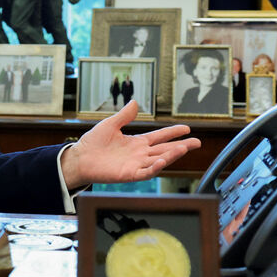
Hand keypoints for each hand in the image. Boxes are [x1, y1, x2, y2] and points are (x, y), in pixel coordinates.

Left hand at [60, 101, 200, 188]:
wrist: (80, 158)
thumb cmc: (93, 143)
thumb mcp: (111, 124)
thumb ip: (124, 116)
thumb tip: (135, 102)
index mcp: (137, 143)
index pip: (159, 137)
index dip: (173, 132)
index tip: (186, 128)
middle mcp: (139, 154)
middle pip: (165, 149)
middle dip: (181, 146)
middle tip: (197, 142)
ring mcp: (136, 165)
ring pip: (159, 160)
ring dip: (171, 155)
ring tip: (183, 148)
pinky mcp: (129, 174)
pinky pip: (146, 172)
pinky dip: (155, 168)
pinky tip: (162, 161)